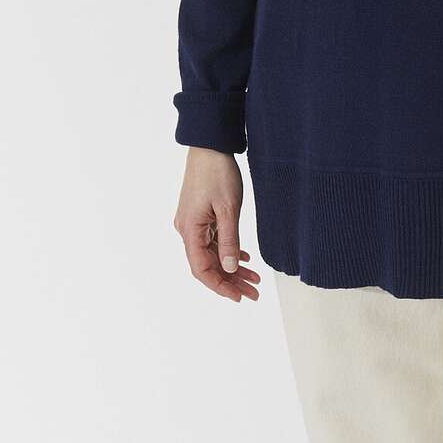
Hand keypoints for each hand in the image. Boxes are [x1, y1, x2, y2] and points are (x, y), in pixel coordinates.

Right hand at [174, 147, 261, 301]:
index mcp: (189, 230)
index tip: (240, 296)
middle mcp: (187, 229)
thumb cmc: (217, 173)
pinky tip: (245, 260)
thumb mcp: (228, 209)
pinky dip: (229, 252)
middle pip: (208, 265)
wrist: (210, 146)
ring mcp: (194, 223)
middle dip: (231, 281)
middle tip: (254, 293)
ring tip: (255, 279)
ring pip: (213, 254)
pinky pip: (214, 241)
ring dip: (233, 268)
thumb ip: (230, 240)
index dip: (220, 286)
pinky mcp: (201, 217)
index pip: (202, 269)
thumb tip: (230, 269)